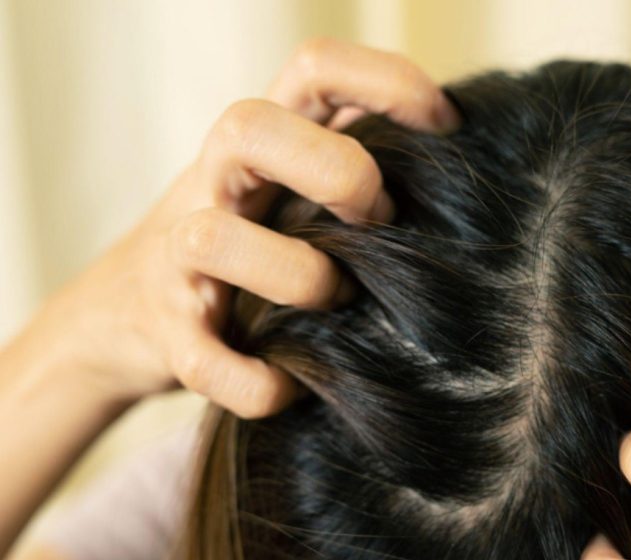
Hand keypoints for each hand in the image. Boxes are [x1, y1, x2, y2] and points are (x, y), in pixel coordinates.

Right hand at [39, 39, 458, 417]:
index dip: (385, 83)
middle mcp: (216, 183)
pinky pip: (203, 358)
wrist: (129, 309)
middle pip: (249, 127)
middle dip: (335, 172)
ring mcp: (180, 256)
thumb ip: (360, 168)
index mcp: (264, 142)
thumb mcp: (296, 188)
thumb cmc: (255, 243)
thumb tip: (468, 174)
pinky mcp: (169, 331)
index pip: (315, 69)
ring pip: (213, 238)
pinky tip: (289, 386)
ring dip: (296, 276)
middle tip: (380, 218)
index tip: (444, 127)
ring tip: (335, 303)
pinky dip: (255, 382)